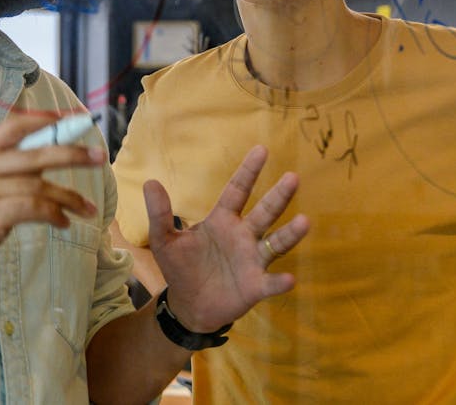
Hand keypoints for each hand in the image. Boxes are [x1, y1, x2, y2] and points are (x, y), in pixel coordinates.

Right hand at [0, 116, 105, 295]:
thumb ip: (8, 172)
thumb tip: (49, 157)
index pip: (12, 126)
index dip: (43, 119)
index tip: (70, 119)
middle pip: (33, 153)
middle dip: (71, 154)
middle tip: (98, 157)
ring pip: (38, 185)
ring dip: (68, 197)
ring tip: (87, 209)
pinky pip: (32, 208)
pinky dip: (54, 214)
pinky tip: (64, 223)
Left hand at [144, 145, 307, 333]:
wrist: (189, 305)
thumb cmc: (181, 267)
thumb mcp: (164, 240)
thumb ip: (160, 213)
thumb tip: (150, 182)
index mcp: (222, 220)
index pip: (238, 191)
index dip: (248, 172)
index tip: (262, 150)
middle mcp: (243, 236)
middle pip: (264, 212)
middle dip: (278, 196)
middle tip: (293, 177)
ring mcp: (253, 260)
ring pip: (275, 243)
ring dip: (290, 234)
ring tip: (305, 221)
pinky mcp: (256, 286)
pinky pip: (271, 283)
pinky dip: (280, 281)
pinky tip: (289, 278)